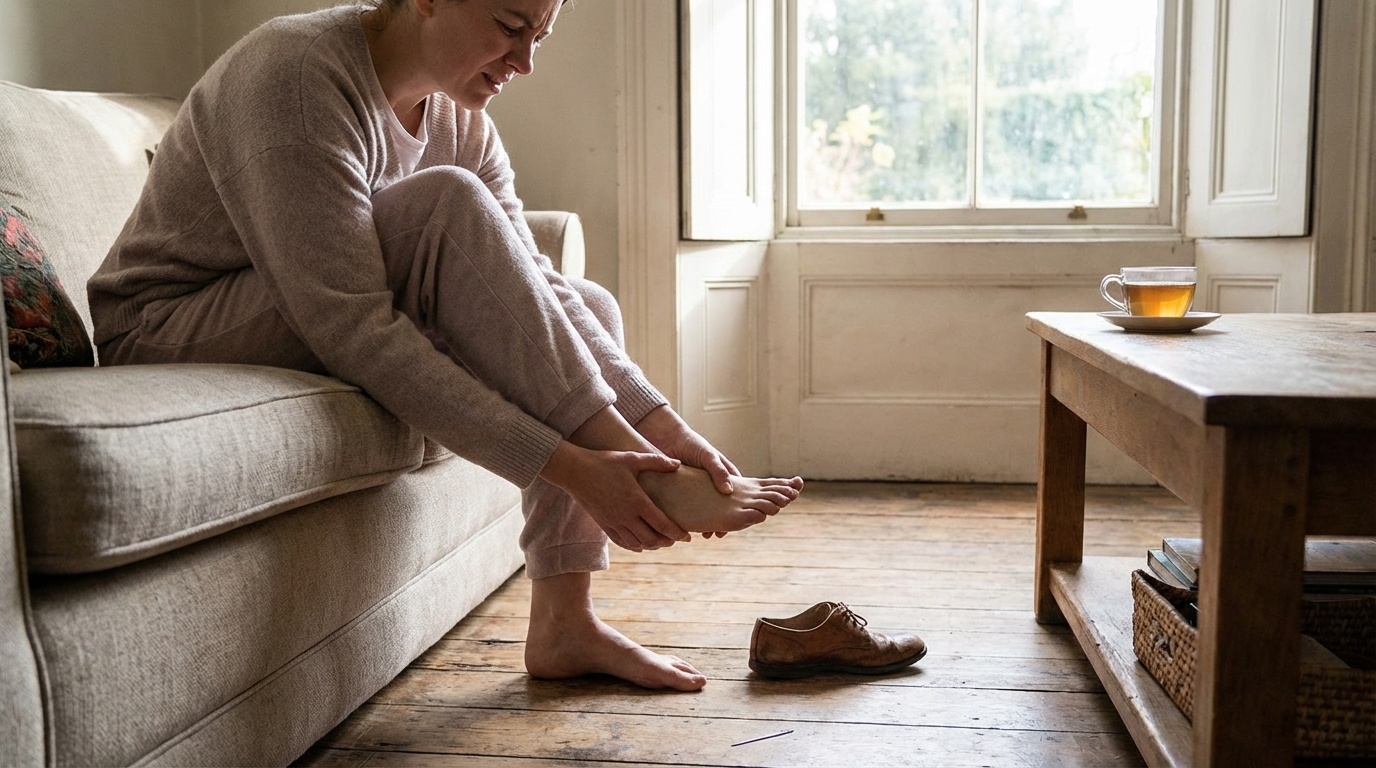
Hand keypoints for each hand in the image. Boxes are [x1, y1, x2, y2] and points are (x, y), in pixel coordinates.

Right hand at [538, 440, 689, 551]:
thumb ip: (656, 461)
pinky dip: (635, 546)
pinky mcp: (604, 525)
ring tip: (661, 541)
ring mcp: (614, 523)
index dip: (677, 533)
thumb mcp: (632, 458)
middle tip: (676, 539)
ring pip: (637, 544)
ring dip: (652, 546)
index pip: (662, 524)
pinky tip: (641, 545)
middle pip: (652, 539)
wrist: (575, 471)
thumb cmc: (605, 462)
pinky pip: (622, 543)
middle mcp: (626, 516)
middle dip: (667, 542)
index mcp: (637, 501)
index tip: (687, 537)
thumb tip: (678, 464)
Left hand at [635, 405, 740, 537]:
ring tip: (704, 533)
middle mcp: (712, 486)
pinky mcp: (682, 496)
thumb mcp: (708, 456)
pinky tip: (688, 527)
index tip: (738, 523)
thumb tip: (728, 491)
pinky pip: (688, 511)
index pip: (737, 497)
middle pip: (721, 508)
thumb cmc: (692, 444)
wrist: (667, 439)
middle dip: (721, 521)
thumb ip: (718, 471)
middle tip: (718, 533)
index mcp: (724, 476)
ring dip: (705, 523)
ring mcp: (698, 492)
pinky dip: (690, 519)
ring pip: (705, 512)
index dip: (739, 510)